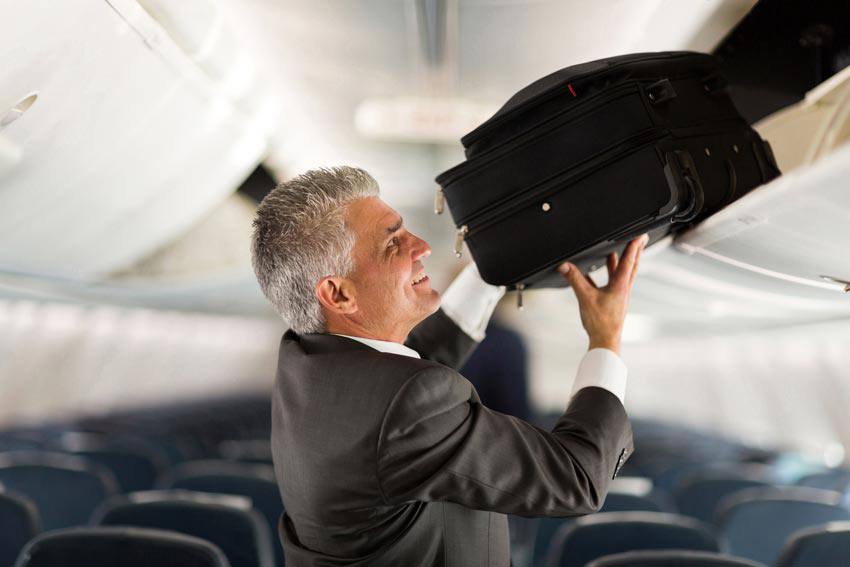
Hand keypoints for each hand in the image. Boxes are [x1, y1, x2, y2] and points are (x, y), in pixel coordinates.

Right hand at [557, 234, 647, 353]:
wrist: (605, 341)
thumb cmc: (601, 323)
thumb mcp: (585, 297)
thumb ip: (575, 279)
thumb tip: (565, 266)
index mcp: (620, 285)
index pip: (629, 261)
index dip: (634, 246)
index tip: (640, 234)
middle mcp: (623, 288)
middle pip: (631, 264)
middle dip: (635, 250)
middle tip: (640, 239)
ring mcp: (619, 294)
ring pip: (622, 273)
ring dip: (622, 260)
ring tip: (620, 250)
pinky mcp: (613, 300)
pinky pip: (611, 282)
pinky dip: (607, 274)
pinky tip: (596, 273)